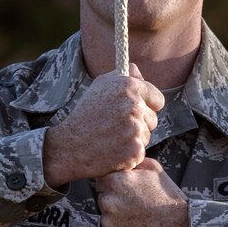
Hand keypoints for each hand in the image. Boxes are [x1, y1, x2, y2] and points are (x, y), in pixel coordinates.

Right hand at [44, 64, 163, 187]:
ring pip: (147, 136)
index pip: (157, 99)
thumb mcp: (100, 86)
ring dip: (133, 139)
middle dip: (139, 123)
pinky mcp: (135, 150)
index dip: (147, 106)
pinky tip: (112, 151)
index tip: (137, 111)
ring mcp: (136, 129)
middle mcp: (134, 106)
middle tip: (116, 126)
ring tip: (112, 138)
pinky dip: (129, 155)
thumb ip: (123, 75)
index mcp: (129, 86)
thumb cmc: (85, 114)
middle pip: (153, 119)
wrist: (70, 146)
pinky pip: (141, 152)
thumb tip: (137, 71)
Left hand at [97, 158, 191, 226]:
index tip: (130, 192)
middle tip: (137, 207)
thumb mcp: (154, 169)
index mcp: (115, 181)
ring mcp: (109, 224)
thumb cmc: (169, 198)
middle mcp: (108, 202)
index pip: (102, 181)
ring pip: (107, 219)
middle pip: (104, 200)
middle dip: (116, 202)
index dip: (116, 186)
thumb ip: (132, 162)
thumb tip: (121, 159)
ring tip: (140, 221)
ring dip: (118, 220)